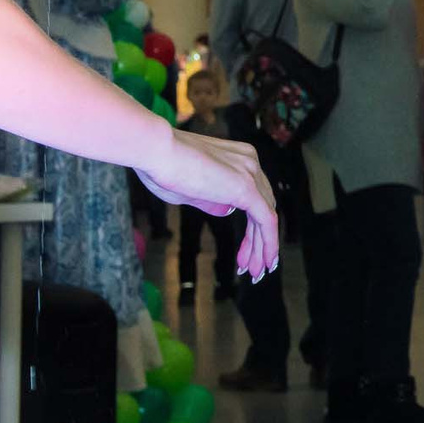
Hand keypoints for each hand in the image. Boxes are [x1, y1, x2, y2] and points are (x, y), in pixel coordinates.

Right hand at [140, 125, 278, 279]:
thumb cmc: (160, 166)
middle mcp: (249, 161)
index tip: (245, 250)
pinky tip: (264, 262)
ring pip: (266, 216)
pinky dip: (267, 243)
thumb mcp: (190, 189)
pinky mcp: (245, 187)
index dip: (253, 225)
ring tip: (256, 273)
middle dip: (259, 240)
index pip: (255, 195)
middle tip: (253, 267)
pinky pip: (265, 220)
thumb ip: (211, 200)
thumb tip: (226, 210)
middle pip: (263, 206)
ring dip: (262, 248)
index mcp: (238, 157)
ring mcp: (249, 172)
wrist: (155, 149)